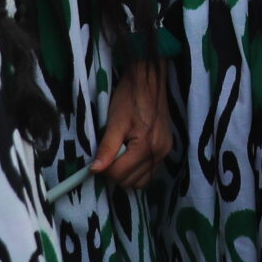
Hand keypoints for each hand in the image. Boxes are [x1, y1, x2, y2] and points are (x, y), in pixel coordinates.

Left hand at [88, 59, 173, 189]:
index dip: (104, 168)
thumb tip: (95, 170)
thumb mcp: (115, 122)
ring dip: (127, 173)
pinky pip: (150, 171)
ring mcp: (165, 151)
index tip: (99, 157)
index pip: (119, 174)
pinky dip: (138, 169)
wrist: (149, 80)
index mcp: (146, 146)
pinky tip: (131, 154)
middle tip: (108, 154)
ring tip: (120, 154)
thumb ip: (107, 148)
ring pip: (141, 180)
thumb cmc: (130, 97)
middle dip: (115, 172)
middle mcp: (159, 153)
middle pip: (130, 181)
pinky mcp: (166, 148)